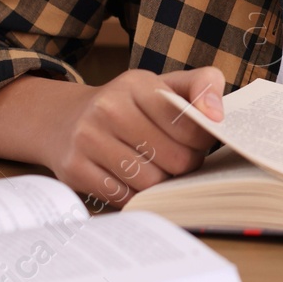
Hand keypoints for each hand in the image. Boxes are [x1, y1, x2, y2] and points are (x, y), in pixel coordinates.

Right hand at [38, 67, 226, 205]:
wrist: (65, 121)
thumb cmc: (129, 106)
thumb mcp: (163, 85)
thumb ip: (203, 85)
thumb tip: (218, 115)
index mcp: (136, 84)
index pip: (190, 125)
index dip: (203, 140)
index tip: (198, 140)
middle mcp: (108, 108)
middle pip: (176, 159)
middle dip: (185, 164)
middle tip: (179, 158)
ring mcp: (88, 139)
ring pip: (151, 182)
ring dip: (162, 182)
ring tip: (157, 168)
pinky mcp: (75, 169)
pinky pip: (125, 197)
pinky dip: (137, 195)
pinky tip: (134, 180)